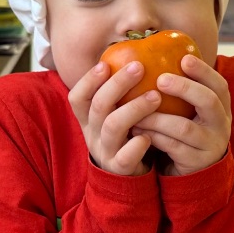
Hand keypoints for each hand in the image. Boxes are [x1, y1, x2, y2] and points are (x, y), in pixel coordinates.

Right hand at [68, 60, 163, 175]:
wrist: (126, 178)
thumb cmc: (125, 136)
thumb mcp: (115, 114)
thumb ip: (120, 92)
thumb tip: (139, 54)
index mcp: (87, 119)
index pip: (78, 96)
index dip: (89, 80)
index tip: (106, 63)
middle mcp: (92, 133)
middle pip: (98, 106)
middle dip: (117, 84)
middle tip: (139, 66)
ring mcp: (104, 151)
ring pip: (112, 126)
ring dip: (134, 108)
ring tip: (156, 96)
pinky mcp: (119, 168)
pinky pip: (125, 157)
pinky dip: (136, 146)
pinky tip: (149, 136)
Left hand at [131, 55, 231, 176]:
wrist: (193, 172)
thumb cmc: (185, 131)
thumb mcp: (190, 110)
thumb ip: (182, 89)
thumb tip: (156, 52)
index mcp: (221, 107)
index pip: (219, 84)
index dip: (204, 71)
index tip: (184, 58)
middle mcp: (221, 124)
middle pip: (209, 101)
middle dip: (184, 88)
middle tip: (160, 79)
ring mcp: (211, 145)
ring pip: (185, 128)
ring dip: (158, 117)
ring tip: (136, 110)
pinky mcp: (196, 162)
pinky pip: (172, 147)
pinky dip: (153, 136)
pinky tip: (138, 129)